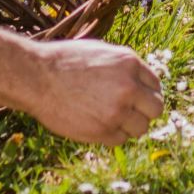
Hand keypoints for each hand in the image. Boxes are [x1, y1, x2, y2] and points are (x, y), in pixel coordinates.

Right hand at [16, 38, 163, 144]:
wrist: (37, 77)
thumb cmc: (64, 63)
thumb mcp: (99, 53)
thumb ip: (123, 68)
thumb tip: (141, 85)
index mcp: (129, 62)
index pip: (155, 85)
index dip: (146, 93)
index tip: (137, 99)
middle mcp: (129, 87)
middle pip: (156, 109)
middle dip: (144, 112)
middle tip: (129, 112)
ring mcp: (117, 110)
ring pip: (141, 128)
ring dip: (129, 126)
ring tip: (109, 118)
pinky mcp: (104, 130)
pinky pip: (121, 140)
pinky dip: (112, 136)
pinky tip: (96, 124)